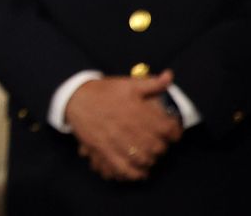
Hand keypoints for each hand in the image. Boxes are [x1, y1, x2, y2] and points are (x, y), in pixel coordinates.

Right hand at [64, 70, 182, 181]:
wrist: (76, 98)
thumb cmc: (104, 91)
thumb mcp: (128, 84)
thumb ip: (152, 83)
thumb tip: (169, 76)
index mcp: (139, 112)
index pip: (168, 129)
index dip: (174, 132)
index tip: (172, 132)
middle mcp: (131, 129)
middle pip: (158, 147)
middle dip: (161, 146)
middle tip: (158, 143)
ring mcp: (118, 141)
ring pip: (144, 159)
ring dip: (149, 159)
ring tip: (148, 155)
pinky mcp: (105, 151)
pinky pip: (124, 169)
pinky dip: (134, 173)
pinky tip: (139, 171)